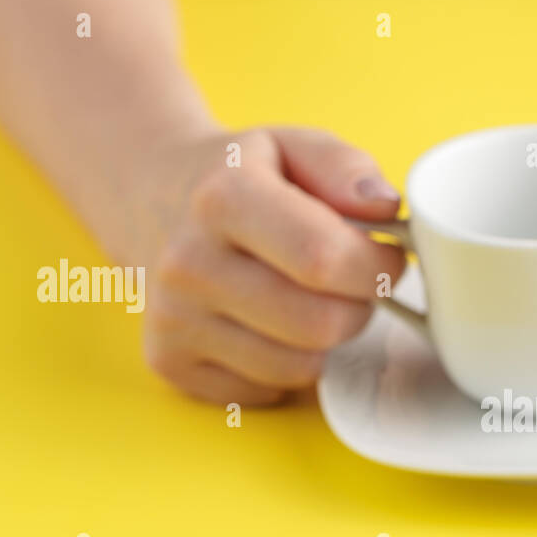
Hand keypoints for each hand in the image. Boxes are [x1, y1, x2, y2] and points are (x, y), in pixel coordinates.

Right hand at [120, 126, 405, 403]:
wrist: (149, 199)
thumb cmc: (241, 177)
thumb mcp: (294, 146)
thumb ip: (346, 168)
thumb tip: (384, 207)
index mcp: (222, 198)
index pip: (325, 259)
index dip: (377, 268)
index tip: (387, 258)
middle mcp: (188, 264)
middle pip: (320, 325)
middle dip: (357, 308)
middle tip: (349, 284)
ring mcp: (173, 319)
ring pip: (299, 368)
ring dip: (323, 342)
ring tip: (307, 300)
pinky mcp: (169, 362)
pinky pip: (266, 391)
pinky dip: (284, 366)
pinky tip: (268, 326)